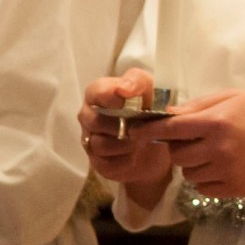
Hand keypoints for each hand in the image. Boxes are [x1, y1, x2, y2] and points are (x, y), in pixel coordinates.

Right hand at [80, 69, 172, 200]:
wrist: (156, 145)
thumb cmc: (148, 111)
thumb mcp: (150, 90)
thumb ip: (138, 81)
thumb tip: (125, 88)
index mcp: (98, 94)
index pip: (96, 91)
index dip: (111, 97)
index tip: (126, 102)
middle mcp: (88, 116)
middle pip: (96, 121)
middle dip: (124, 125)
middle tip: (143, 127)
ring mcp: (90, 140)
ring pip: (102, 144)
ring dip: (128, 144)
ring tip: (142, 141)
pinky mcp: (98, 162)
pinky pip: (107, 164)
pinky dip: (126, 160)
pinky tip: (135, 155)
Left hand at [143, 90, 244, 200]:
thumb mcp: (235, 98)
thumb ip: (200, 105)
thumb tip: (168, 114)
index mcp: (216, 122)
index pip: (170, 128)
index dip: (148, 130)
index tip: (135, 132)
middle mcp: (218, 148)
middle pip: (176, 154)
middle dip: (180, 148)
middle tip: (195, 142)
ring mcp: (225, 171)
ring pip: (188, 173)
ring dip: (194, 165)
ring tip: (214, 155)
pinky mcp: (233, 189)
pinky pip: (203, 188)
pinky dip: (206, 180)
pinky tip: (223, 168)